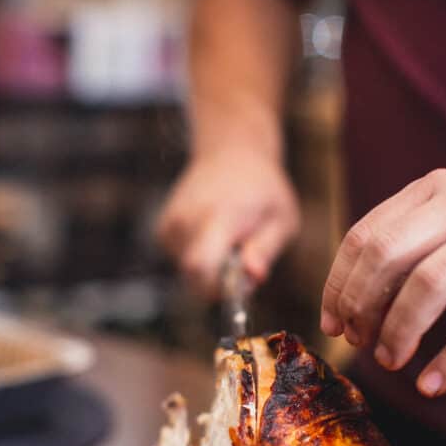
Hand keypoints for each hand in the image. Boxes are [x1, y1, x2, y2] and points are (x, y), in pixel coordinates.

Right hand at [156, 146, 300, 296]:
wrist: (231, 155)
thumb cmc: (263, 191)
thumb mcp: (282, 219)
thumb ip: (267, 248)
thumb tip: (253, 275)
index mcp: (218, 216)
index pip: (199, 266)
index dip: (216, 289)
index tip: (239, 285)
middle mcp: (186, 219)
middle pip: (194, 277)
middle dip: (220, 281)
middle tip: (244, 256)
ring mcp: (170, 224)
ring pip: (189, 273)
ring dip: (212, 268)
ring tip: (230, 238)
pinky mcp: (163, 230)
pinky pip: (181, 262)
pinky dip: (201, 258)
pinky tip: (214, 234)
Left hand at [320, 164, 445, 395]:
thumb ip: (414, 243)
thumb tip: (352, 302)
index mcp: (438, 189)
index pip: (367, 236)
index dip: (339, 285)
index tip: (332, 324)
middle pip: (387, 256)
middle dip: (361, 308)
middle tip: (359, 344)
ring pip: (430, 285)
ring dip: (400, 332)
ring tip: (391, 362)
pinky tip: (433, 384)